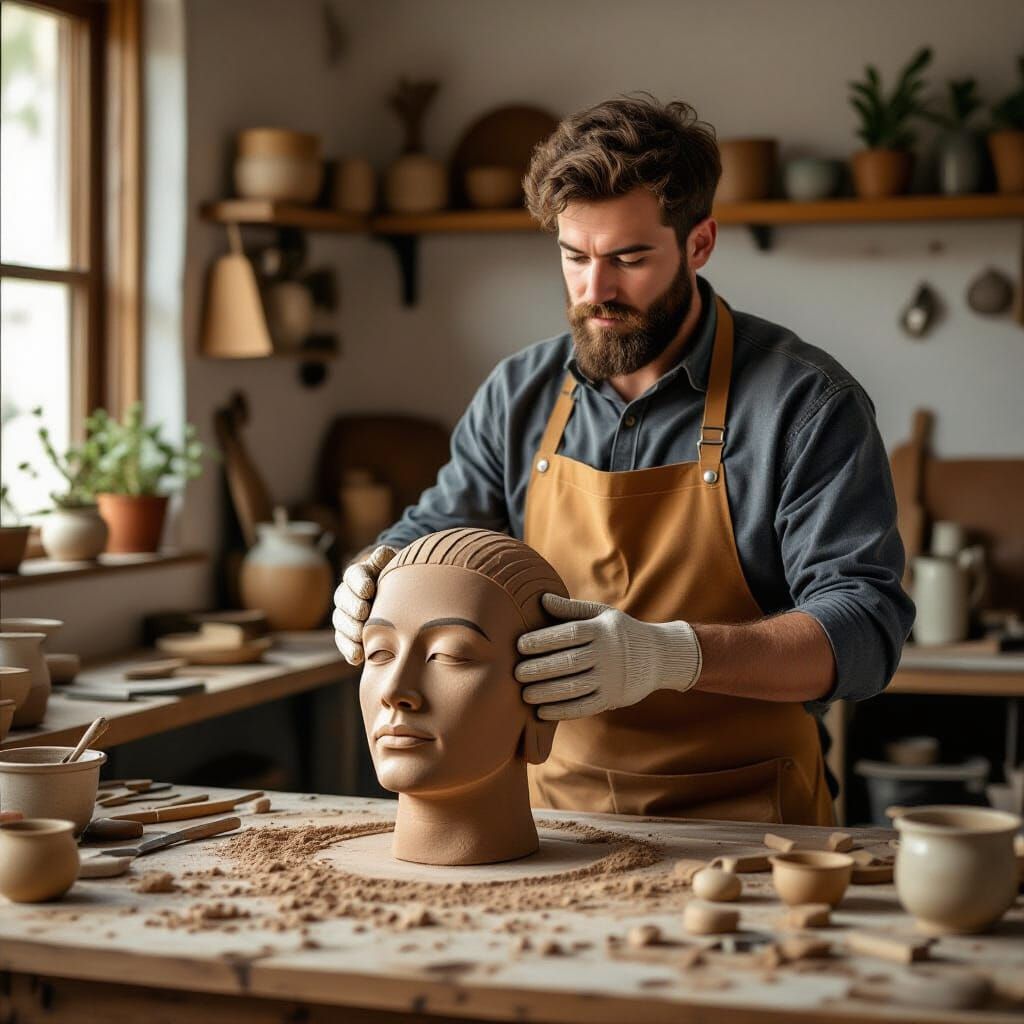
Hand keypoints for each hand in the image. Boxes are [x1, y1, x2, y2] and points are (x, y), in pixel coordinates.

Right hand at [333, 544, 396, 664]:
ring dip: (349, 629)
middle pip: (343, 599)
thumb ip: (387, 560)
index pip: (354, 575)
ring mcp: (346, 615)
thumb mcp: (395, 565)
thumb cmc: (396, 578)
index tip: (369, 590)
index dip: (359, 582)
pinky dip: (349, 650)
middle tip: (363, 613)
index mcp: (359, 574)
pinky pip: (343, 642)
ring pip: (340, 621)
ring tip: (361, 635)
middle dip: (352, 606)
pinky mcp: (347, 634)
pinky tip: (357, 657)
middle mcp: (348, 594)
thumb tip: (383, 553)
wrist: (396, 595)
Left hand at [515, 594, 702, 720]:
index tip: (520, 645)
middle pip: (568, 661)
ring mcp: (611, 678)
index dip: (543, 640)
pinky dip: (561, 711)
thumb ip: (571, 609)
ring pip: (574, 686)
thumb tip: (542, 599)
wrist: (659, 657)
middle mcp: (607, 653)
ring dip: (546, 692)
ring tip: (524, 694)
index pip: (568, 633)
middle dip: (539, 669)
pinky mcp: (612, 698)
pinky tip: (541, 711)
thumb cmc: (621, 632)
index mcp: (602, 630)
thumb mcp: (602, 614)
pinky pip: (584, 706)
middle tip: (516, 673)